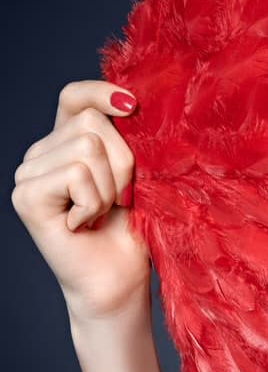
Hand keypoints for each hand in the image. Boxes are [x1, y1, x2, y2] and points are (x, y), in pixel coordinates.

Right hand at [12, 80, 150, 322]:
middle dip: (122, 161)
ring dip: (109, 187)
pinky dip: (93, 202)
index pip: (75, 96)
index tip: (133, 106)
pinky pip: (76, 173)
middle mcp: (42, 153)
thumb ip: (126, 137)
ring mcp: (29, 173)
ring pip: (87, 147)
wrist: (119, 279)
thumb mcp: (137, 173)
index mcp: (66, 140)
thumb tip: (132, 100)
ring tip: (101, 214)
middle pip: (91, 121)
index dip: (100, 92)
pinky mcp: (26, 195)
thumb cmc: (131, 229)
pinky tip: (84, 225)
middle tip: (119, 198)